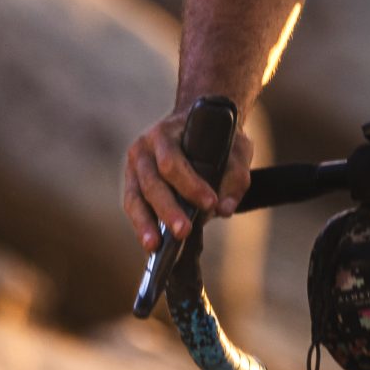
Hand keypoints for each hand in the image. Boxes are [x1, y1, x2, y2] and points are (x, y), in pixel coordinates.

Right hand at [122, 107, 255, 251]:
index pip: (173, 162)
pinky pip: (134, 207)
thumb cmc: (218, 137)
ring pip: (136, 198)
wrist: (198, 123)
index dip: (190, 185)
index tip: (210, 202)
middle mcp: (144, 148)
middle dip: (168, 209)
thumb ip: (236, 175)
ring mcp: (134, 166)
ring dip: (147, 224)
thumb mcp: (236, 148)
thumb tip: (225, 209)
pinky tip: (152, 245)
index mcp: (166, 133)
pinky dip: (142, 226)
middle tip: (185, 231)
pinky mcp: (132, 184)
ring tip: (156, 246)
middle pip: (152, 182)